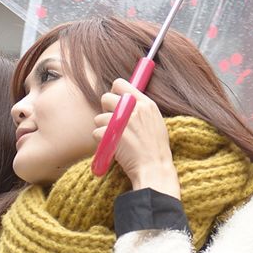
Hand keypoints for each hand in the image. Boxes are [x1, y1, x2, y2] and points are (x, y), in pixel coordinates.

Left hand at [95, 78, 178, 197]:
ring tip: (117, 141)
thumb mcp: (155, 122)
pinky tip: (114, 149)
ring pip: (99, 118)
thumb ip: (141, 109)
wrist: (154, 169)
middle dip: (106, 111)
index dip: (114, 93)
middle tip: (112, 123)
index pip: (120, 83)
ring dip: (104, 130)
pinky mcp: (112, 134)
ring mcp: (122, 121)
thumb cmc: (155, 149)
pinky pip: (97, 133)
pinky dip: (102, 142)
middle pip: (105, 98)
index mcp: (145, 103)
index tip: (115, 102)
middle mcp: (134, 108)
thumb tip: (126, 99)